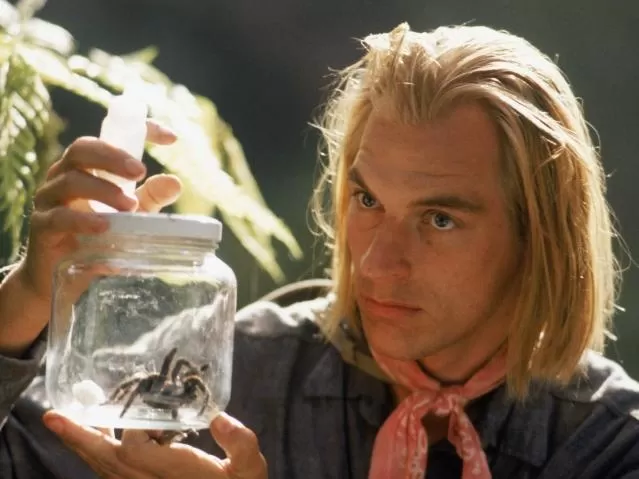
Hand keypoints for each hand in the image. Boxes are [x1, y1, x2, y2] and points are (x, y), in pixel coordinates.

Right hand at [20, 120, 181, 301]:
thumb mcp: (131, 215)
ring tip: (130, 206)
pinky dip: (84, 221)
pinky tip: (105, 226)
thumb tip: (176, 182)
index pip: (107, 135)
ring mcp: (49, 200)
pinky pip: (59, 218)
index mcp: (87, 167)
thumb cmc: (97, 237)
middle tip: (141, 172)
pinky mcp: (42, 228)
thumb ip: (151, 198)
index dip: (139, 129)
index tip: (171, 138)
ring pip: (70, 181)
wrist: (60, 279)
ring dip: (104, 191)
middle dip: (113, 157)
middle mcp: (64, 176)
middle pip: (82, 149)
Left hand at [42, 410, 267, 478]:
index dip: (134, 425)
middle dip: (78, 436)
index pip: (133, 448)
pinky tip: (98, 439)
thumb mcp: (249, 471)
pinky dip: (99, 455)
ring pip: (104, 468)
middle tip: (53, 415)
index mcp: (172, 474)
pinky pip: (112, 474)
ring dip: (84, 443)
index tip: (151, 402)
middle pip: (105, 460)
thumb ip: (240, 443)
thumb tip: (218, 417)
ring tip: (66, 420)